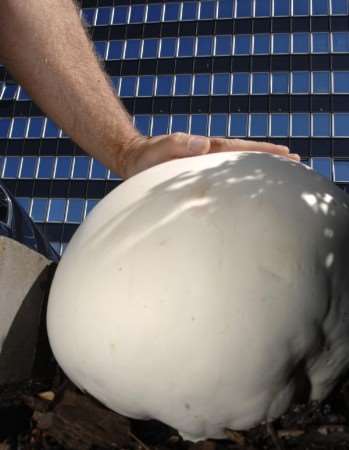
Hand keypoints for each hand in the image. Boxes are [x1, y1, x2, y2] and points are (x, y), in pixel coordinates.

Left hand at [119, 133, 300, 178]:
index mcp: (205, 150)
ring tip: (282, 170)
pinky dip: (240, 175)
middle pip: (245, 154)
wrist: (132, 159)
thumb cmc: (144, 158)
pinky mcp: (199, 172)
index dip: (264, 151)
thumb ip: (176, 145)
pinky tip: (247, 184)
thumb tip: (203, 143)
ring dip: (259, 166)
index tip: (287, 154)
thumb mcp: (157, 151)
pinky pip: (225, 174)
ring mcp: (205, 162)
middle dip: (270, 157)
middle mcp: (208, 154)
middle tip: (297, 160)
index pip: (240, 149)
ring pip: (237, 164)